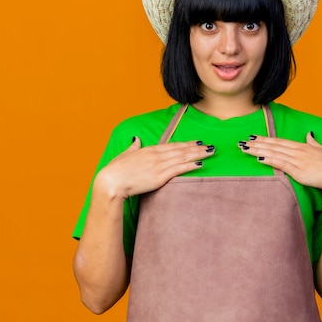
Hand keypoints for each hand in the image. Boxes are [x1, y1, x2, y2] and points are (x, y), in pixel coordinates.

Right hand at [94, 138, 215, 198]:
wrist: (111, 182)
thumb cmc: (115, 170)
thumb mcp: (125, 154)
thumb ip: (133, 147)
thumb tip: (136, 139)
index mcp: (149, 150)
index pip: (172, 145)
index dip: (186, 144)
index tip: (197, 142)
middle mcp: (156, 155)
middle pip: (181, 150)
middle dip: (196, 148)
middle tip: (210, 146)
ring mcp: (158, 166)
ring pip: (182, 158)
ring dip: (198, 155)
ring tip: (209, 153)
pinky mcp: (159, 177)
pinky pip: (178, 169)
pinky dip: (190, 166)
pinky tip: (200, 164)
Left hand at [239, 133, 321, 192]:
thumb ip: (314, 142)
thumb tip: (309, 134)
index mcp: (303, 146)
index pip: (280, 141)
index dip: (266, 139)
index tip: (254, 137)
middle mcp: (297, 150)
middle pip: (273, 145)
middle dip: (257, 143)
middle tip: (242, 141)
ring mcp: (297, 159)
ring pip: (273, 153)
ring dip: (257, 150)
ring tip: (244, 148)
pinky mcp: (297, 169)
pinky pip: (279, 163)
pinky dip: (268, 159)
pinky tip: (257, 158)